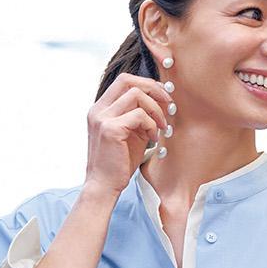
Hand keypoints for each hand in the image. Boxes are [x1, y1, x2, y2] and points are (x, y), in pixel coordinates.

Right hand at [84, 71, 172, 197]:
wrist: (104, 187)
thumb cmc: (118, 164)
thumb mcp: (130, 135)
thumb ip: (139, 117)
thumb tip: (161, 101)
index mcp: (100, 109)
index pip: (123, 81)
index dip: (146, 83)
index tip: (162, 96)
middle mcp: (98, 110)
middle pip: (128, 80)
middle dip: (152, 88)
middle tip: (168, 103)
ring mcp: (102, 118)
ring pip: (136, 95)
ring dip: (155, 109)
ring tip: (161, 126)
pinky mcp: (111, 129)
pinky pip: (139, 115)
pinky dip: (151, 125)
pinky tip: (153, 139)